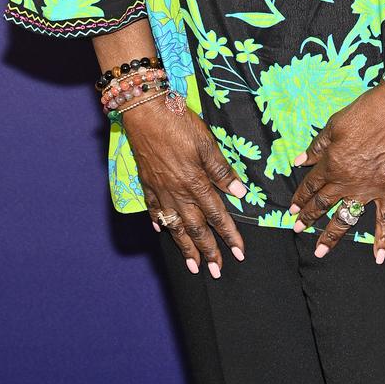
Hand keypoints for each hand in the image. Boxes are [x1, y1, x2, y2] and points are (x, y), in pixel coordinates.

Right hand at [121, 99, 247, 278]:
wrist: (144, 112)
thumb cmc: (178, 123)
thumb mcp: (206, 143)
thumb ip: (221, 170)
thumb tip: (240, 192)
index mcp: (195, 182)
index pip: (217, 215)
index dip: (229, 235)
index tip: (239, 253)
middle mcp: (177, 192)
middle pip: (196, 228)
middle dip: (208, 251)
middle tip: (216, 271)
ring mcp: (160, 190)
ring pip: (175, 225)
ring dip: (185, 247)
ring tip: (193, 265)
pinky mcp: (147, 183)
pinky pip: (154, 209)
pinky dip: (159, 223)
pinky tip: (162, 231)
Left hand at [286, 85, 384, 263]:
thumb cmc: (365, 113)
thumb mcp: (334, 125)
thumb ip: (317, 147)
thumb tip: (299, 162)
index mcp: (331, 165)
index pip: (311, 185)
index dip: (301, 197)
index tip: (292, 208)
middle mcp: (346, 182)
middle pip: (323, 204)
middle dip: (308, 218)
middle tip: (297, 229)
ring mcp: (368, 190)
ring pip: (346, 217)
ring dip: (333, 235)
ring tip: (320, 250)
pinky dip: (383, 239)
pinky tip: (378, 257)